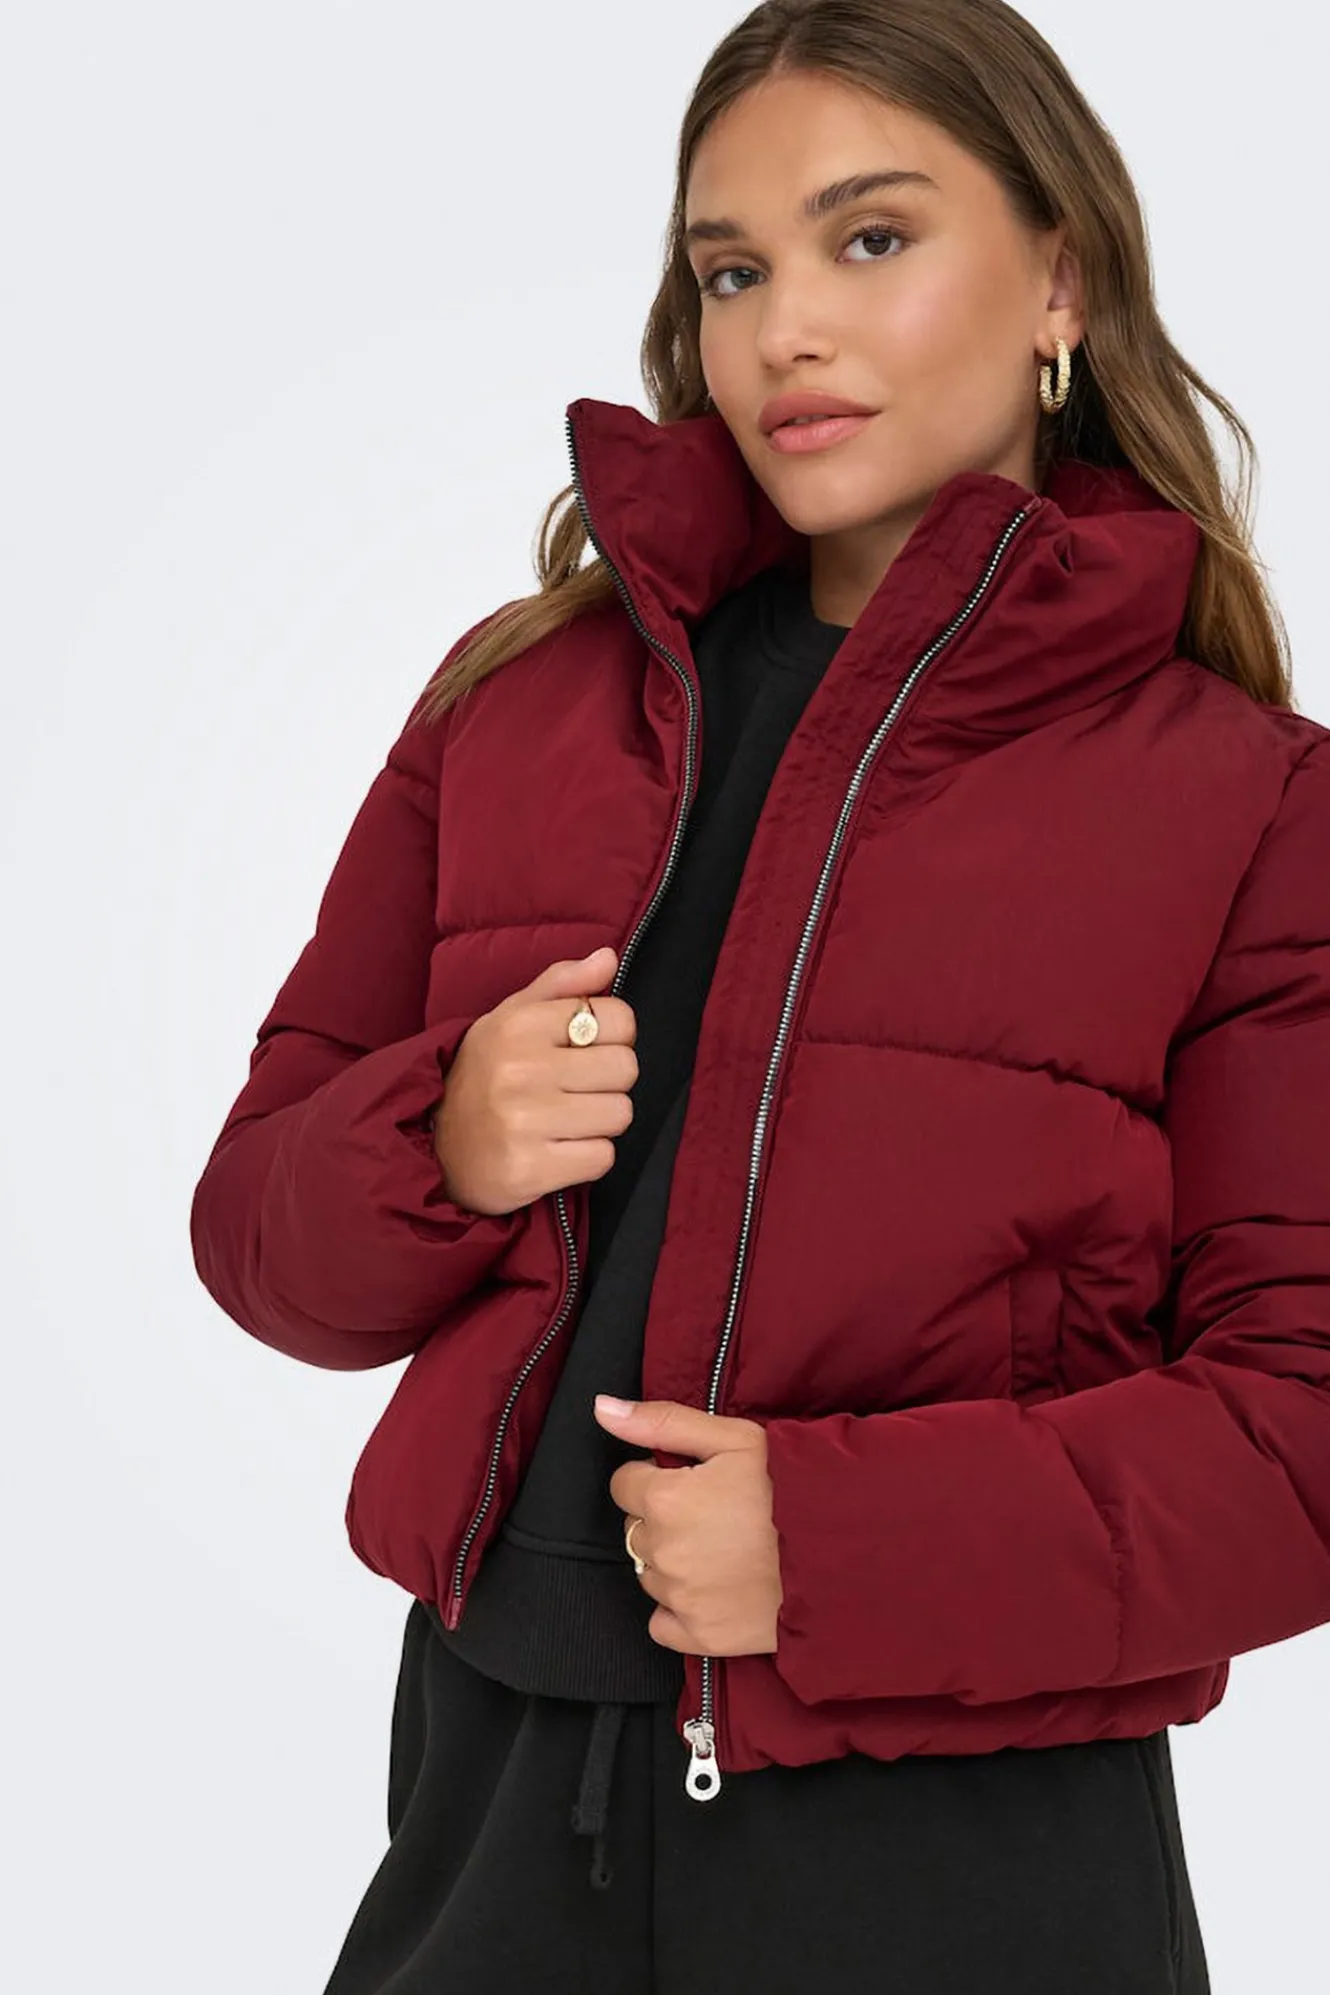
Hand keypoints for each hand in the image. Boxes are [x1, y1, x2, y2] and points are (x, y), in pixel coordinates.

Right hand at [432, 945, 638, 1215]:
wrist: (433, 1149)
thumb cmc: (483, 1077)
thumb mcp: (510, 1019)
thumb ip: (562, 984)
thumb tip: (608, 958)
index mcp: (519, 1024)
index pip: (618, 1019)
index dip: (614, 1037)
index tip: (586, 1051)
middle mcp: (520, 1069)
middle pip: (625, 1068)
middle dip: (607, 1082)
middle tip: (572, 1091)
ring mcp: (523, 1122)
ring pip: (619, 1114)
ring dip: (600, 1122)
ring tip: (564, 1121)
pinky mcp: (529, 1169)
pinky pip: (602, 1158)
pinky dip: (587, 1158)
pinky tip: (557, 1150)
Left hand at [595, 1395, 782, 1655]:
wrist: (841, 1554)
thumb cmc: (791, 1490)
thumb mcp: (735, 1439)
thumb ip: (663, 1422)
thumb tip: (603, 1410)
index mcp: (664, 1499)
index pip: (624, 1484)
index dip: (656, 1478)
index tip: (691, 1482)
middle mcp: (663, 1551)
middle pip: (636, 1530)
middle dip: (664, 1520)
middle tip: (713, 1516)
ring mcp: (679, 1598)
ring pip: (649, 1574)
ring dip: (673, 1563)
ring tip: (722, 1552)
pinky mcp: (700, 1636)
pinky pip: (662, 1624)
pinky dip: (679, 1610)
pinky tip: (714, 1591)